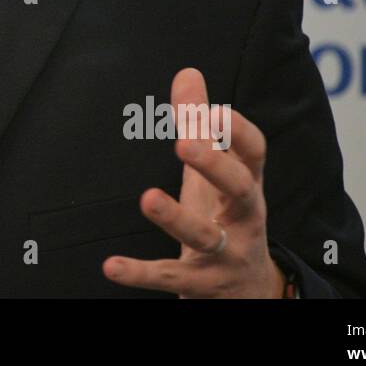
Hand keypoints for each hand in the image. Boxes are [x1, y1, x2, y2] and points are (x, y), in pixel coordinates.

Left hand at [102, 67, 286, 297]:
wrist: (252, 293)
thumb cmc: (227, 218)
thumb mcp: (215, 173)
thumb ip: (200, 124)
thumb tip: (187, 72)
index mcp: (247, 185)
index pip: (254, 153)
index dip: (238, 131)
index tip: (215, 110)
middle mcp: (245, 218)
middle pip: (239, 189)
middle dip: (214, 166)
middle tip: (183, 144)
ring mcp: (227, 254)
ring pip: (205, 236)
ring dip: (176, 218)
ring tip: (146, 198)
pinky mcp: (203, 285)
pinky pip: (171, 277)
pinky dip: (141, 273)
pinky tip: (111, 265)